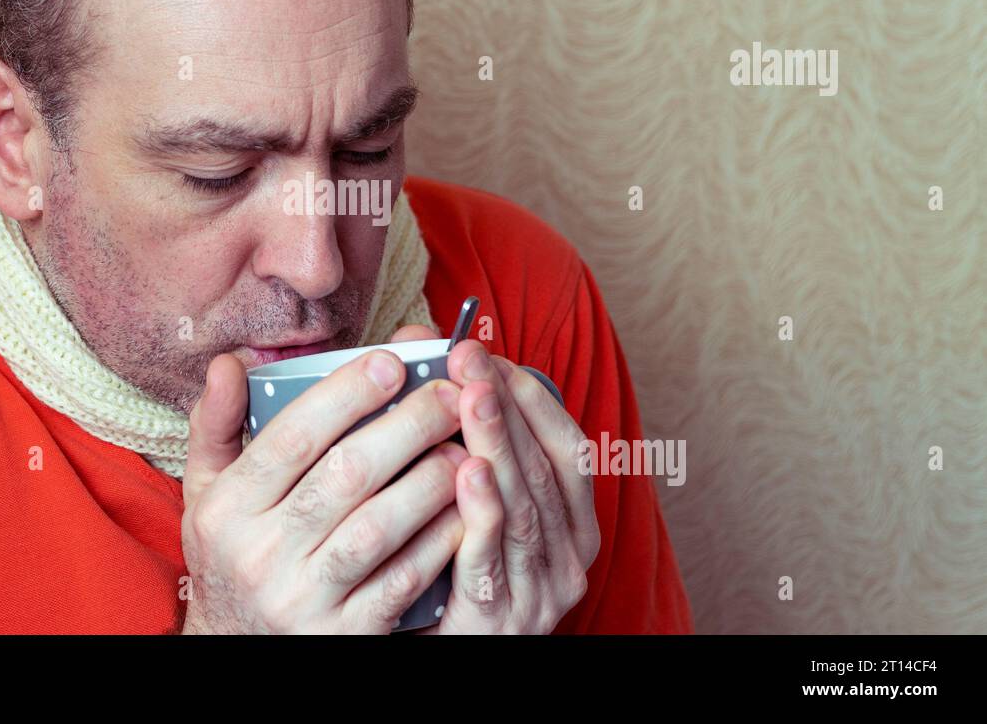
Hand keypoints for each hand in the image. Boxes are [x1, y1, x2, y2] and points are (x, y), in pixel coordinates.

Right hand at [179, 325, 468, 633]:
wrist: (235, 655)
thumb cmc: (231, 557)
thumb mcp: (205, 494)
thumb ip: (215, 425)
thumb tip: (231, 361)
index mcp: (225, 509)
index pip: (292, 436)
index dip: (347, 394)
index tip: (392, 362)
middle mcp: (259, 554)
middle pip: (345, 474)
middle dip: (407, 426)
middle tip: (448, 395)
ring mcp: (303, 599)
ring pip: (379, 526)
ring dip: (430, 480)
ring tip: (461, 448)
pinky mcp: (345, 634)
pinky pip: (403, 579)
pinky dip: (438, 541)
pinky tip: (462, 509)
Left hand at [426, 340, 599, 633]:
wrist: (444, 652)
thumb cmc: (458, 575)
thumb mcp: (478, 509)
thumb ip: (470, 439)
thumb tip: (429, 350)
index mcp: (573, 527)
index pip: (568, 451)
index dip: (533, 399)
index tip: (495, 355)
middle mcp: (566, 558)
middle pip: (542, 470)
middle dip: (506, 406)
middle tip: (471, 356)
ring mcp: (537, 592)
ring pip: (522, 507)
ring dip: (496, 443)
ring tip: (470, 393)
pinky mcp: (497, 620)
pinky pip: (489, 559)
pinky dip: (482, 512)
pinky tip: (467, 472)